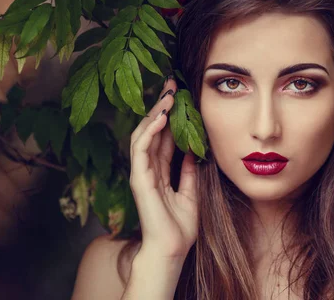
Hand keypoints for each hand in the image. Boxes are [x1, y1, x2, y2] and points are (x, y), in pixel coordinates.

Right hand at [129, 76, 198, 259]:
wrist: (171, 250)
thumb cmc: (179, 226)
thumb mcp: (191, 191)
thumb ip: (189, 170)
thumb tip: (195, 149)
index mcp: (160, 171)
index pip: (163, 136)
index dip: (170, 116)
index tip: (179, 95)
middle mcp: (148, 168)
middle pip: (151, 130)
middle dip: (161, 106)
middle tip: (171, 84)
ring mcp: (141, 172)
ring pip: (144, 134)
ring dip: (155, 113)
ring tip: (167, 94)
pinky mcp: (138, 178)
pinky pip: (141, 148)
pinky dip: (150, 131)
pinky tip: (161, 116)